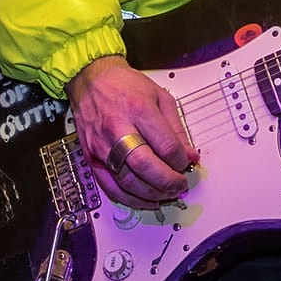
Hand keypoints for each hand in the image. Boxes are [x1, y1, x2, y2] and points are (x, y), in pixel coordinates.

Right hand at [66, 55, 198, 208]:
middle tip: (180, 185)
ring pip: (127, 181)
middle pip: (146, 166)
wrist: (91, 80)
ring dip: (151, 194)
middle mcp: (118, 128)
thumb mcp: (159, 96)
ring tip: (166, 194)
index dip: (181, 160)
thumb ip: (176, 128)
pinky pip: (109, 186)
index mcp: (139, 109)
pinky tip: (144, 200)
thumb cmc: (125, 85)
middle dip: (168, 182)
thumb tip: (190, 154)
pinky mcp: (91, 157)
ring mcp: (102, 145)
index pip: (166, 145)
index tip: (186, 162)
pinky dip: (128, 199)